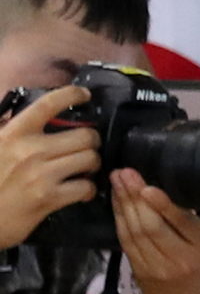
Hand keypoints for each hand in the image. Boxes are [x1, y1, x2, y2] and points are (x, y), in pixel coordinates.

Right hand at [0, 89, 96, 251]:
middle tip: (86, 147)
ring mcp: (42, 175)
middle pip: (85, 136)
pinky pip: (85, 187)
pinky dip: (88, 189)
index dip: (71, 95)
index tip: (85, 95)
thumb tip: (34, 119)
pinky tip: (81, 191)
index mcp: (13, 133)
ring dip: (92, 164)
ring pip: (90, 160)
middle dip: (92, 142)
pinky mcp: (49, 199)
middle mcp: (30, 150)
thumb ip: (14, 133)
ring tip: (85, 169)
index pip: (47, 105)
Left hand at [108, 173, 199, 293]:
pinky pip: (125, 239)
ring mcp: (156, 265)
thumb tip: (189, 183)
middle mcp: (180, 258)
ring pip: (135, 231)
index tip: (147, 187)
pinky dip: (119, 217)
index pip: (182, 224)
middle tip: (125, 173)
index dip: (162, 206)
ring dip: (123, 203)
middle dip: (135, 197)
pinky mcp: (137, 267)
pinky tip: (116, 200)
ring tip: (117, 179)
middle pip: (152, 226)